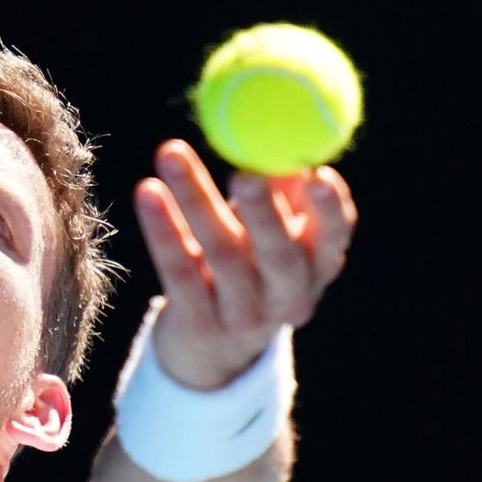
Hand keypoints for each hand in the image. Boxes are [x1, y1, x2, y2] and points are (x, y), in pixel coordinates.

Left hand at [134, 139, 357, 389]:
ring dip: (197, 201)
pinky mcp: (199, 326)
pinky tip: (148, 192)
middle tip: (245, 172)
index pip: (334, 237)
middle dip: (265, 213)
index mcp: (317, 267)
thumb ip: (280, 188)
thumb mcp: (270, 231)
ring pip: (223, 258)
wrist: (210, 346)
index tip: (320, 173)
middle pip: (279, 256)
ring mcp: (244, 319)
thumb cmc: (247, 263)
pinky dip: (163, 231)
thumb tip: (281, 135)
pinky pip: (180, 272)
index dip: (330, 209)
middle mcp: (288, 298)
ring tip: (171, 154)